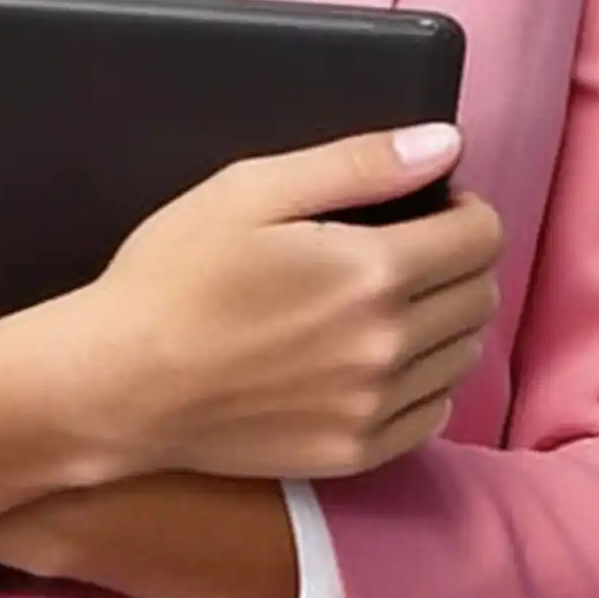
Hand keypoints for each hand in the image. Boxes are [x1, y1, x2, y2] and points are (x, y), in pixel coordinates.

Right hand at [49, 124, 503, 485]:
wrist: (117, 384)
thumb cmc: (172, 277)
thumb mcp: (250, 190)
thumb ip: (358, 163)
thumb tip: (445, 144)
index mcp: (372, 272)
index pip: (480, 237)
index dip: (465, 210)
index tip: (432, 205)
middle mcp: (388, 346)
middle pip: (481, 296)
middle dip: (460, 260)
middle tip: (410, 247)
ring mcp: (374, 408)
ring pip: (464, 355)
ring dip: (447, 320)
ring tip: (391, 302)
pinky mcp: (355, 452)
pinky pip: (433, 413)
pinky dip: (425, 381)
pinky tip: (377, 359)